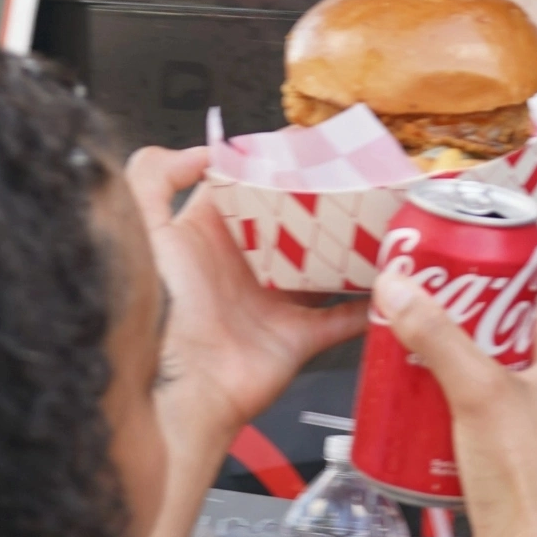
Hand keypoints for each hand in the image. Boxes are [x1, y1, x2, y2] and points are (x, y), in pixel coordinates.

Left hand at [124, 144, 364, 450]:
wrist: (175, 388)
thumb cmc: (158, 309)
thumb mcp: (143, 229)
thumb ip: (154, 176)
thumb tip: (203, 149)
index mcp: (208, 236)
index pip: (247, 191)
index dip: (275, 168)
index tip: (311, 147)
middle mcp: (243, 267)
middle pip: (293, 225)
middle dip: (325, 204)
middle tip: (362, 180)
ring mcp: (273, 304)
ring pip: (323, 267)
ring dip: (352, 249)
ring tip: (386, 222)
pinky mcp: (297, 339)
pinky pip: (342, 319)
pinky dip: (368, 306)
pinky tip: (392, 284)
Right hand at [371, 271, 536, 536]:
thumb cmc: (530, 487)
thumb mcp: (479, 393)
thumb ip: (438, 337)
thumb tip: (400, 287)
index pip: (528, 292)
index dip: (487, 272)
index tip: (446, 260)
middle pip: (498, 332)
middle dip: (454, 319)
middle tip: (415, 304)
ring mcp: (533, 424)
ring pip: (482, 372)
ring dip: (444, 360)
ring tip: (407, 348)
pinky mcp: (508, 454)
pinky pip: (471, 410)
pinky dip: (443, 401)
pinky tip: (413, 402)